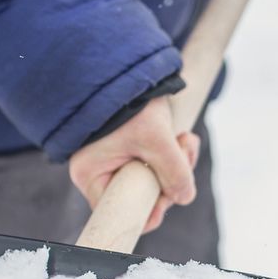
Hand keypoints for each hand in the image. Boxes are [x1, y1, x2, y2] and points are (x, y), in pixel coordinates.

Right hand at [67, 96, 199, 234]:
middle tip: (185, 151)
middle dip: (171, 180)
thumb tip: (185, 197)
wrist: (125, 65)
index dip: (149, 211)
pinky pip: (156, 165)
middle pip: (142, 197)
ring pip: (154, 180)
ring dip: (178, 164)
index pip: (120, 213)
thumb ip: (174, 171)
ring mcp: (115, 161)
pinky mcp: (131, 150)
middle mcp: (99, 171)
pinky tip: (183, 137)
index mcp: (91, 174)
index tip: (170, 197)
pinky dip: (173, 155)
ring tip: (186, 139)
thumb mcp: (155, 138)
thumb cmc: (129, 99)